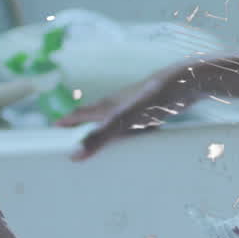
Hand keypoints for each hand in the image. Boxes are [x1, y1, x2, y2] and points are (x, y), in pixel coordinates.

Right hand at [55, 63, 198, 160]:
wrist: (186, 83)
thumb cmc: (154, 98)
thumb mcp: (125, 120)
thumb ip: (101, 136)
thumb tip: (75, 154)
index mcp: (107, 106)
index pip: (79, 114)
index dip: (65, 123)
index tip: (52, 132)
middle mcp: (118, 104)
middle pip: (95, 118)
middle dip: (82, 130)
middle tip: (72, 144)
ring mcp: (135, 107)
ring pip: (115, 122)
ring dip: (106, 134)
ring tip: (101, 149)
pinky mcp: (151, 111)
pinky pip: (135, 126)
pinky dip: (129, 135)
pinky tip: (137, 142)